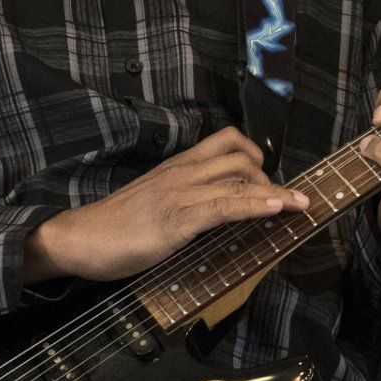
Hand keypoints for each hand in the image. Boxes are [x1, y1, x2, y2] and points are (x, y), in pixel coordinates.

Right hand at [25, 128, 309, 281]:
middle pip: (240, 157)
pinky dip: (256, 206)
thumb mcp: (155, 203)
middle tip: (281, 203)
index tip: (274, 177)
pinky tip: (277, 209)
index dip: (256, 154)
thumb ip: (184, 200)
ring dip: (276, 193)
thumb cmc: (115, 227)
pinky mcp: (176, 220)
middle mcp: (182, 173)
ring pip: (238, 179)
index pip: (226, 142)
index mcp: (177, 166)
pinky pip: (224, 206)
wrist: (79, 238)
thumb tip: (216, 213)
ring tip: (301, 205)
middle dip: (271, 178)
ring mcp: (180, 194)